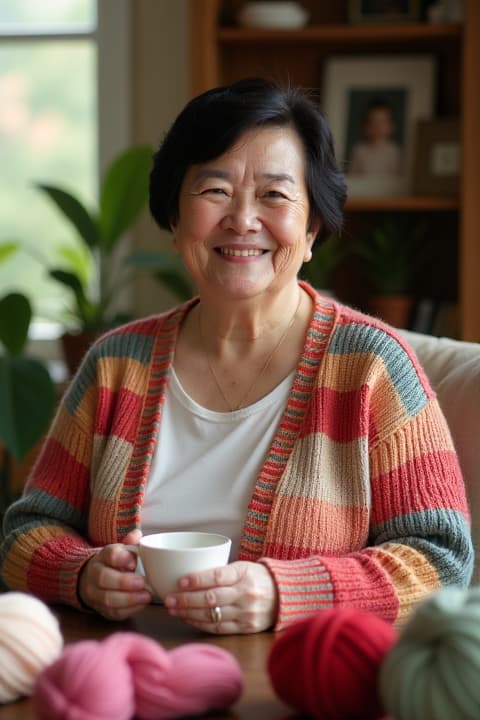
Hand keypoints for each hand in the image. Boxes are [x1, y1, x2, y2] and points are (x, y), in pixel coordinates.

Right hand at [78, 529, 151, 619]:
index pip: (108, 554)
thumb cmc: (114, 564)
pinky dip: (129, 610)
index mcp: (102, 557)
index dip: (121, 558)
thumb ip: (131, 543)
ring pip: (107, 598)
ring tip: (146, 596)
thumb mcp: (121, 550)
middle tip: (142, 582)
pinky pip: (113, 612)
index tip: (135, 561)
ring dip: (129, 599)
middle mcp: (95, 574)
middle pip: (104, 578)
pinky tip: (141, 604)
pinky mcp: (102, 610)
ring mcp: (96, 594)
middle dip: (124, 581)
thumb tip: (136, 535)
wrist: (93, 580)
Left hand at [163, 560, 277, 633]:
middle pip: (212, 598)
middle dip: (186, 599)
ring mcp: (247, 613)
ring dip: (189, 613)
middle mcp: (246, 593)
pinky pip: (219, 628)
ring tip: (173, 610)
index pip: (218, 575)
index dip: (197, 579)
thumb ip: (221, 572)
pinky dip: (201, 624)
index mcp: (244, 573)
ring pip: (213, 615)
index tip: (179, 581)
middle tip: (168, 599)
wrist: (284, 595)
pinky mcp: (246, 628)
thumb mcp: (243, 567)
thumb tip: (188, 577)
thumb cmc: (256, 577)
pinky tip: (188, 619)